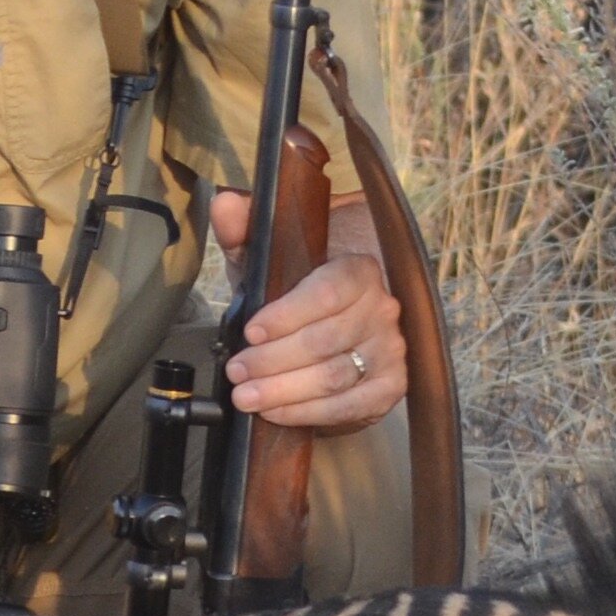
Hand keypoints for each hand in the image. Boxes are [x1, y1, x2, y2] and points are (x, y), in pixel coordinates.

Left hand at [211, 190, 405, 431]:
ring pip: (335, 375)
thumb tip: (224, 203)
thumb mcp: (267, 258)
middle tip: (236, 370)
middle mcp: (383, 308)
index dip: (287, 315)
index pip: (328, 292)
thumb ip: (245, 229)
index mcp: (359, 269)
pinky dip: (309, 413)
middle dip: (274, 360)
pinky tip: (275, 413)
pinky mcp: (389, 386)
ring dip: (285, 390)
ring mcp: (390, 350)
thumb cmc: (296, 287)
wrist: (334, 324)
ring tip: (245, 395)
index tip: (251, 331)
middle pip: (326, 340)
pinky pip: (349, 406)